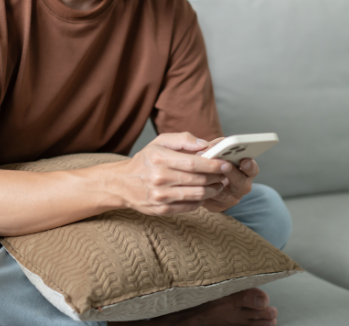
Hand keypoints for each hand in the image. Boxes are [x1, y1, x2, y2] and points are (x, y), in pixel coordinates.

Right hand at [111, 132, 231, 215]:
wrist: (122, 184)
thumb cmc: (145, 161)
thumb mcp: (159, 142)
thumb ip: (183, 139)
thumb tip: (205, 144)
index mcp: (159, 158)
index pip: (193, 163)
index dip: (212, 164)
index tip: (225, 163)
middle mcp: (159, 178)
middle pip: (197, 179)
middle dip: (216, 177)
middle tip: (226, 173)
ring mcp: (161, 196)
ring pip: (197, 195)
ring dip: (213, 190)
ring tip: (219, 184)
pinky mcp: (162, 210)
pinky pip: (189, 206)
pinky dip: (201, 200)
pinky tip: (204, 193)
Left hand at [197, 137, 259, 212]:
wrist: (203, 183)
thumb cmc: (213, 162)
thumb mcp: (218, 152)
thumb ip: (217, 146)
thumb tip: (210, 146)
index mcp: (245, 172)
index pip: (252, 170)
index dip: (250, 166)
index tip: (245, 160)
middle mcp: (241, 187)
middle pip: (240, 182)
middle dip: (232, 172)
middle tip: (225, 165)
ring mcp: (230, 199)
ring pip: (222, 193)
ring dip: (213, 182)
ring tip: (204, 172)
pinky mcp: (216, 206)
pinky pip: (209, 200)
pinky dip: (202, 190)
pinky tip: (194, 182)